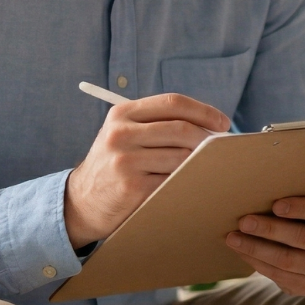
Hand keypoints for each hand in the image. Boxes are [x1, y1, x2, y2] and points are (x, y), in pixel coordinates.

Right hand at [65, 93, 229, 247]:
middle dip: (208, 138)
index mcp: (122, 114)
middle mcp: (121, 134)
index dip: (203, 111)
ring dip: (201, 162)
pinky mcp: (132, 187)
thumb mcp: (125, 135)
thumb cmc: (116, 165)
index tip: (222, 122)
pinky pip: (173, 180)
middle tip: (222, 147)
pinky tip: (193, 182)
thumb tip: (212, 126)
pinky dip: (189, 180)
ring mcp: (125, 161)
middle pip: (181, 129)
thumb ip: (159, 124)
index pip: (173, 102)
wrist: (82, 202)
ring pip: (182, 156)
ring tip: (209, 165)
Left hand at [225, 196, 304, 295]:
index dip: (299, 208)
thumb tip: (259, 193)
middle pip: (302, 238)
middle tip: (244, 222)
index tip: (275, 205)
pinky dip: (258, 263)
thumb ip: (299, 200)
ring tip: (233, 238)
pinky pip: (280, 276)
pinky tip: (242, 251)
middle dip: (269, 230)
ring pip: (287, 261)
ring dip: (256, 249)